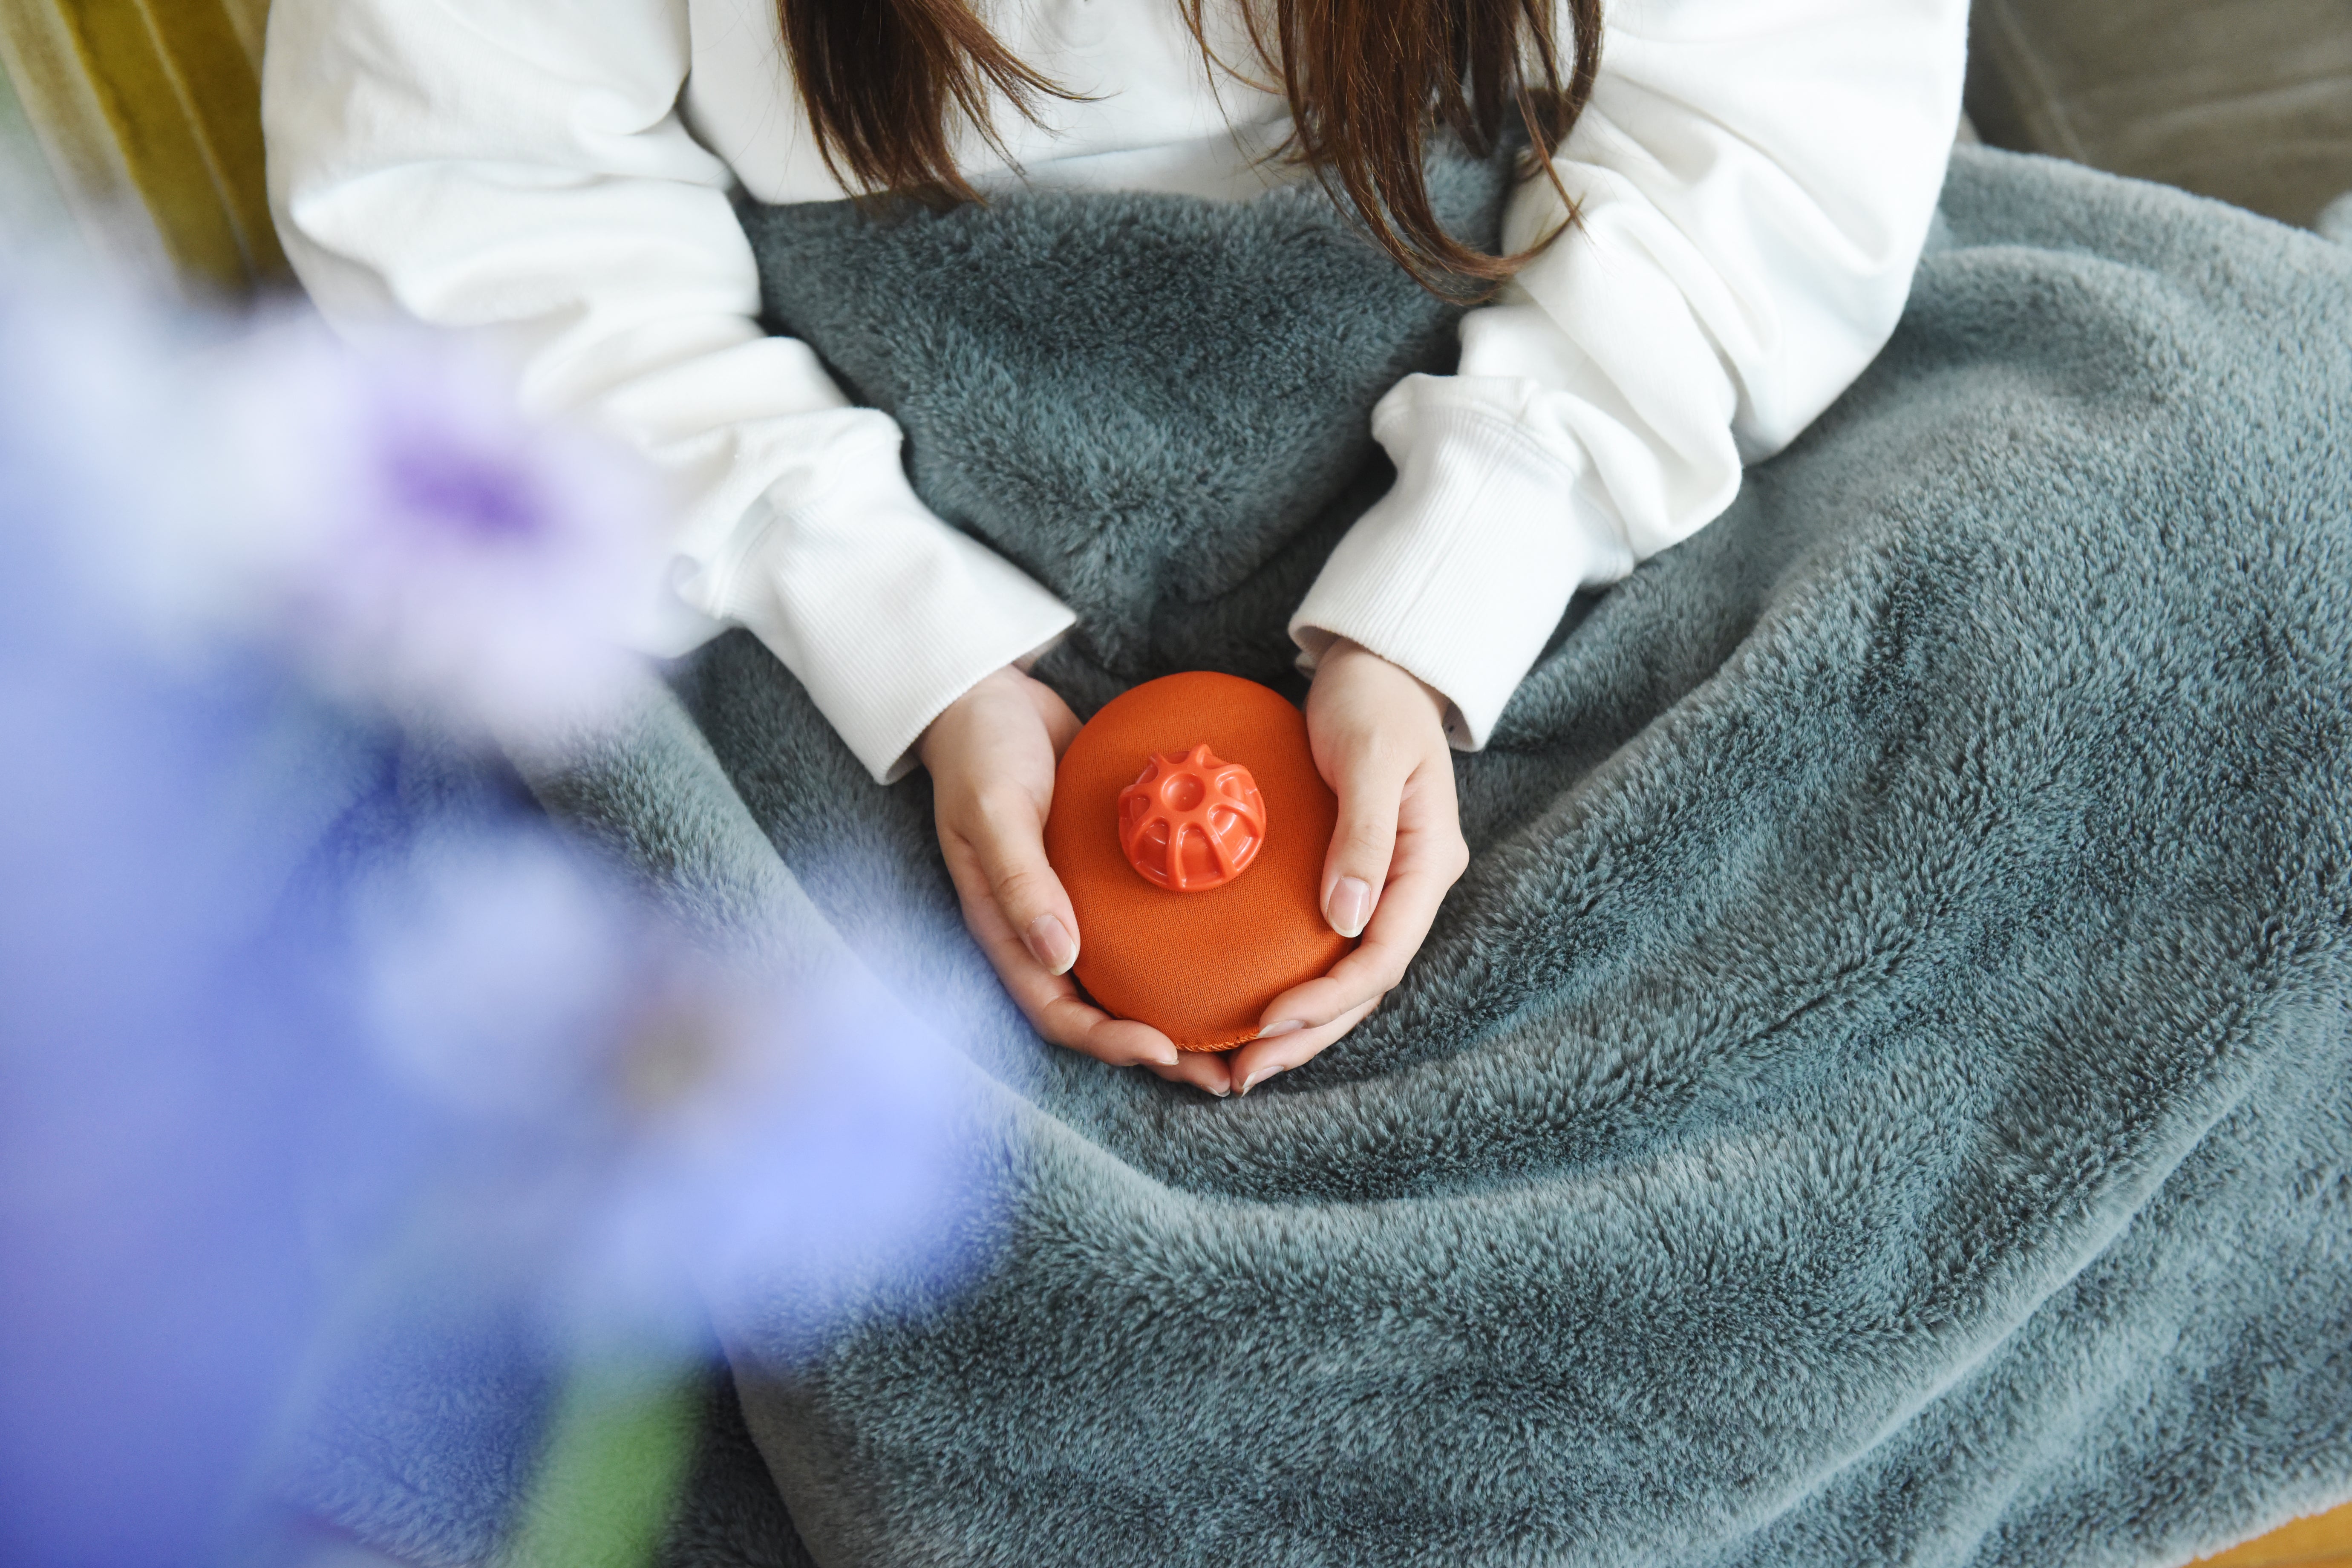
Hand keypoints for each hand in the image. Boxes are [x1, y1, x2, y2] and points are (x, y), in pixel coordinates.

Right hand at [920, 666, 1234, 1095]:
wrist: (985, 697)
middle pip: (1103, 1011)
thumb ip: (1022, 880)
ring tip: (1243, 1028)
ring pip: (1131, 977)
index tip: (1165, 1050)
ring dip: (1181, 1007)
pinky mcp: (1104, 874)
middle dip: (1160, 1048)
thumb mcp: (993, 809)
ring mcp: (1076, 904)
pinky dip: (1184, 945)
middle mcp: (1044, 929)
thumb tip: (1061, 957)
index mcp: (1009, 931)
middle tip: (1225, 1070)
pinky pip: (1145, 925)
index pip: (1057, 1012)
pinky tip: (1235, 945)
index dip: (1108, 1042)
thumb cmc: (978, 751)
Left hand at [1225, 639, 1467, 1094]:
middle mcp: (1414, 885)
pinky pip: (1331, 947)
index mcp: (1429, 862)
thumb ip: (1361, 834)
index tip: (1270, 1024)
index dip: (1329, 999)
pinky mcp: (1358, 877)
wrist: (1377, 666)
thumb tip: (1345, 917)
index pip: (1382, 956)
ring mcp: (1389, 885)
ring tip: (1245, 1064)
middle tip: (1244, 1075)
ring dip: (1303, 1024)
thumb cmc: (1373, 699)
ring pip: (1350, 976)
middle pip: (1365, 984)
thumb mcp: (1369, 756)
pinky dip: (1299, 983)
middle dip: (1309, 1034)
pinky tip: (1259, 1008)